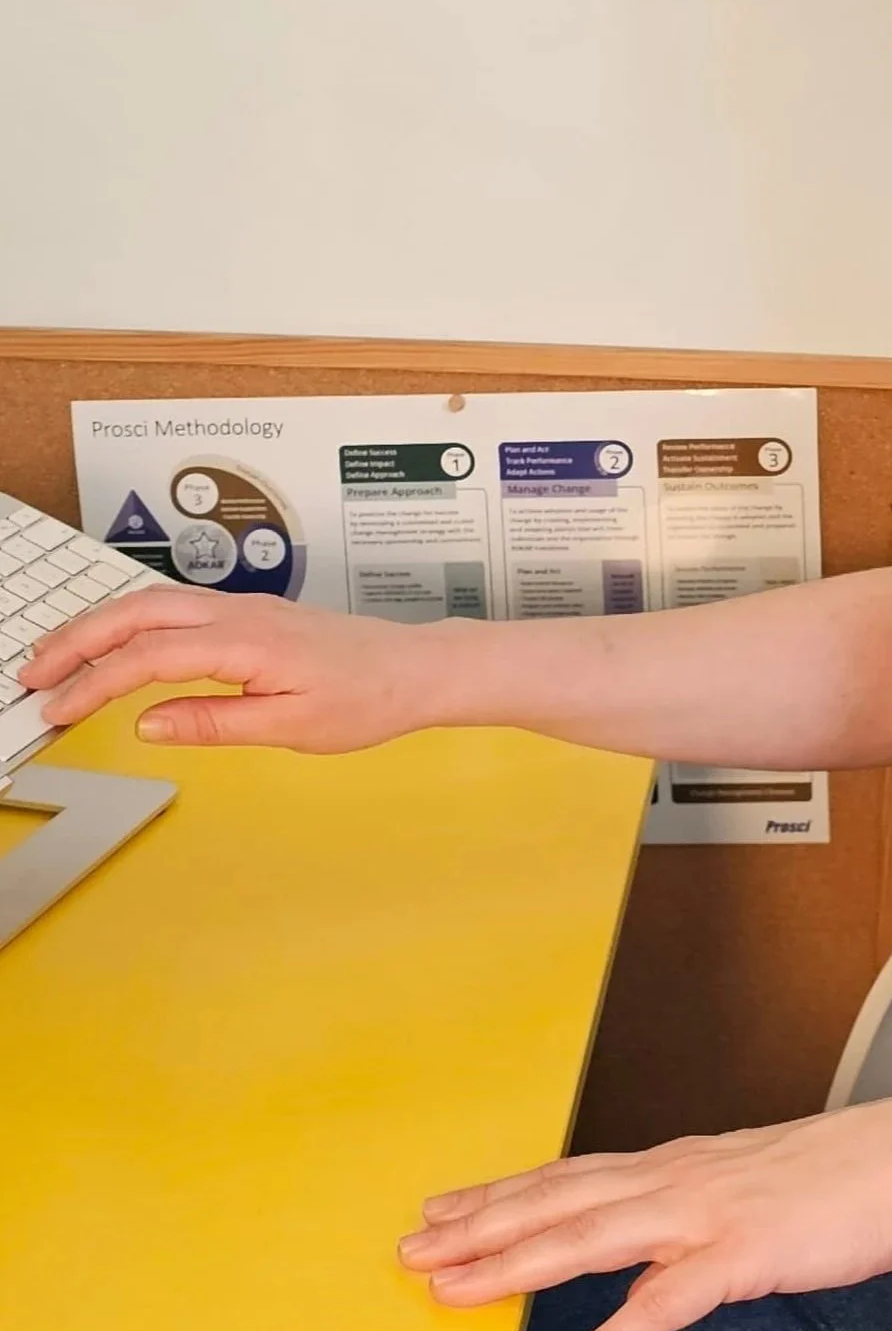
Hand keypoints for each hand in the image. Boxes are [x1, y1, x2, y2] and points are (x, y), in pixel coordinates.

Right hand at [19, 586, 454, 750]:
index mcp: (248, 641)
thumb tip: (146, 724)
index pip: (149, 657)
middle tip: (31, 677)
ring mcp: (245, 609)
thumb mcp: (292, 727)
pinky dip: (133, 622)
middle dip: (76, 640)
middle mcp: (240, 614)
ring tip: (58, 660)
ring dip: (100, 626)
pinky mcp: (251, 615)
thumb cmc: (367, 699)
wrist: (414, 669)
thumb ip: (215, 723)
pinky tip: (116, 644)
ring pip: (154, 603)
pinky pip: (177, 607)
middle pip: (138, 612)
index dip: (94, 684)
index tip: (55, 711)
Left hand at [396, 1094, 891, 1330]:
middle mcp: (680, 1178)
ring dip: (513, 1265)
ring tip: (449, 1288)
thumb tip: (659, 1250)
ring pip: (588, 1238)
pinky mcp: (741, 1255)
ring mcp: (707, 1213)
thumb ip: (701, 1214)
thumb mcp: (757, 1184)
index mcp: (684, 1162)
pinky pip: (663, 1307)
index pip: (573, 1175)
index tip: (443, 1205)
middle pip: (559, 1201)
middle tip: (409, 1246)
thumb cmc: (850, 1174)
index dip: (503, 1193)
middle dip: (479, 1225)